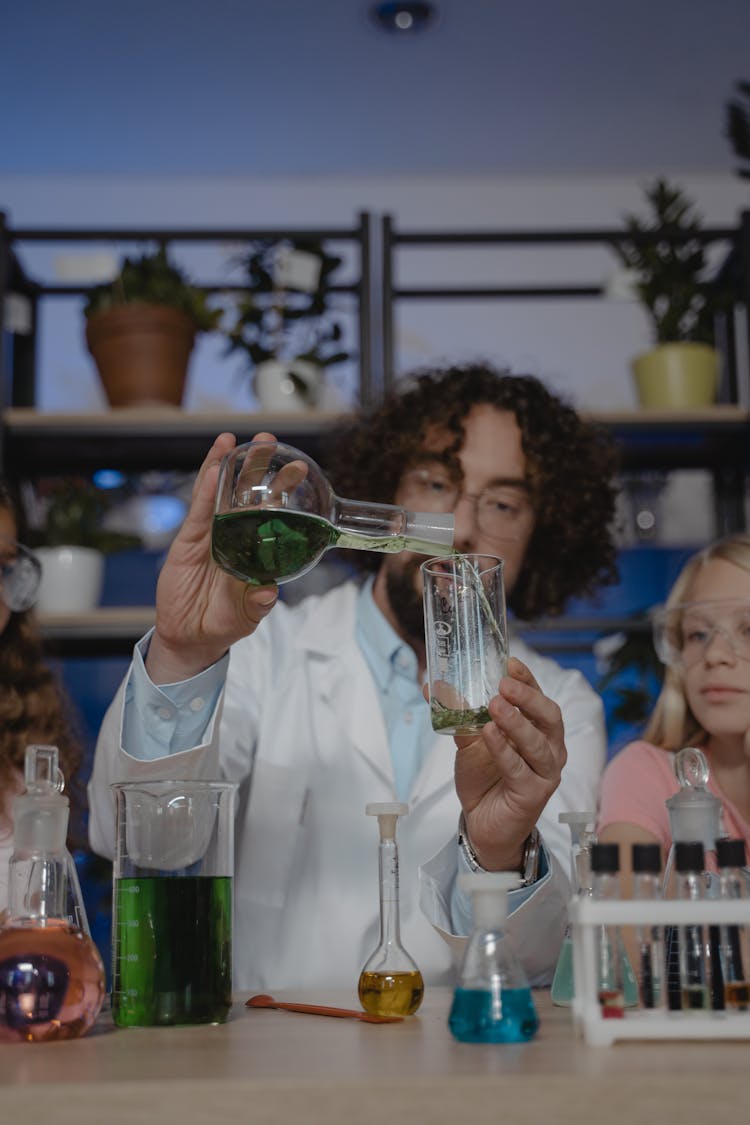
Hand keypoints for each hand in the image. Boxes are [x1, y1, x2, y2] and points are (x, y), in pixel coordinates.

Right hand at [146, 432, 279, 683]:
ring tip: (234, 440)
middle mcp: (235, 536)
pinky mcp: (188, 539)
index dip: (282, 489)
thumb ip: (258, 603)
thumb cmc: (224, 623)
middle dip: (257, 466)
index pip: (272, 512)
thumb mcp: (246, 616)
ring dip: (227, 465)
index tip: (300, 468)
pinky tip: (214, 465)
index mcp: (255, 549)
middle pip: (246, 494)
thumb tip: (269, 592)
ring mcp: (211, 535)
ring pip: (219, 493)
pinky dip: (204, 486)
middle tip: (269, 440)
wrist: (190, 637)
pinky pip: (198, 508)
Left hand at [453, 656, 566, 871]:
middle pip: (549, 717)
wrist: (481, 823)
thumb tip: (432, 684)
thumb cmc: (483, 778)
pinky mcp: (534, 794)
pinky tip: (490, 735)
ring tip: (496, 706)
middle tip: (503, 684)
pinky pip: (520, 769)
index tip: (510, 662)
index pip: (539, 698)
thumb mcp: (469, 742)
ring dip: (517, 722)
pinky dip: (504, 750)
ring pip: (538, 743)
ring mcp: (545, 772)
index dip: (528, 679)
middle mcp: (549, 748)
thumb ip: (458, 715)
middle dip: (528, 697)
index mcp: (537, 729)